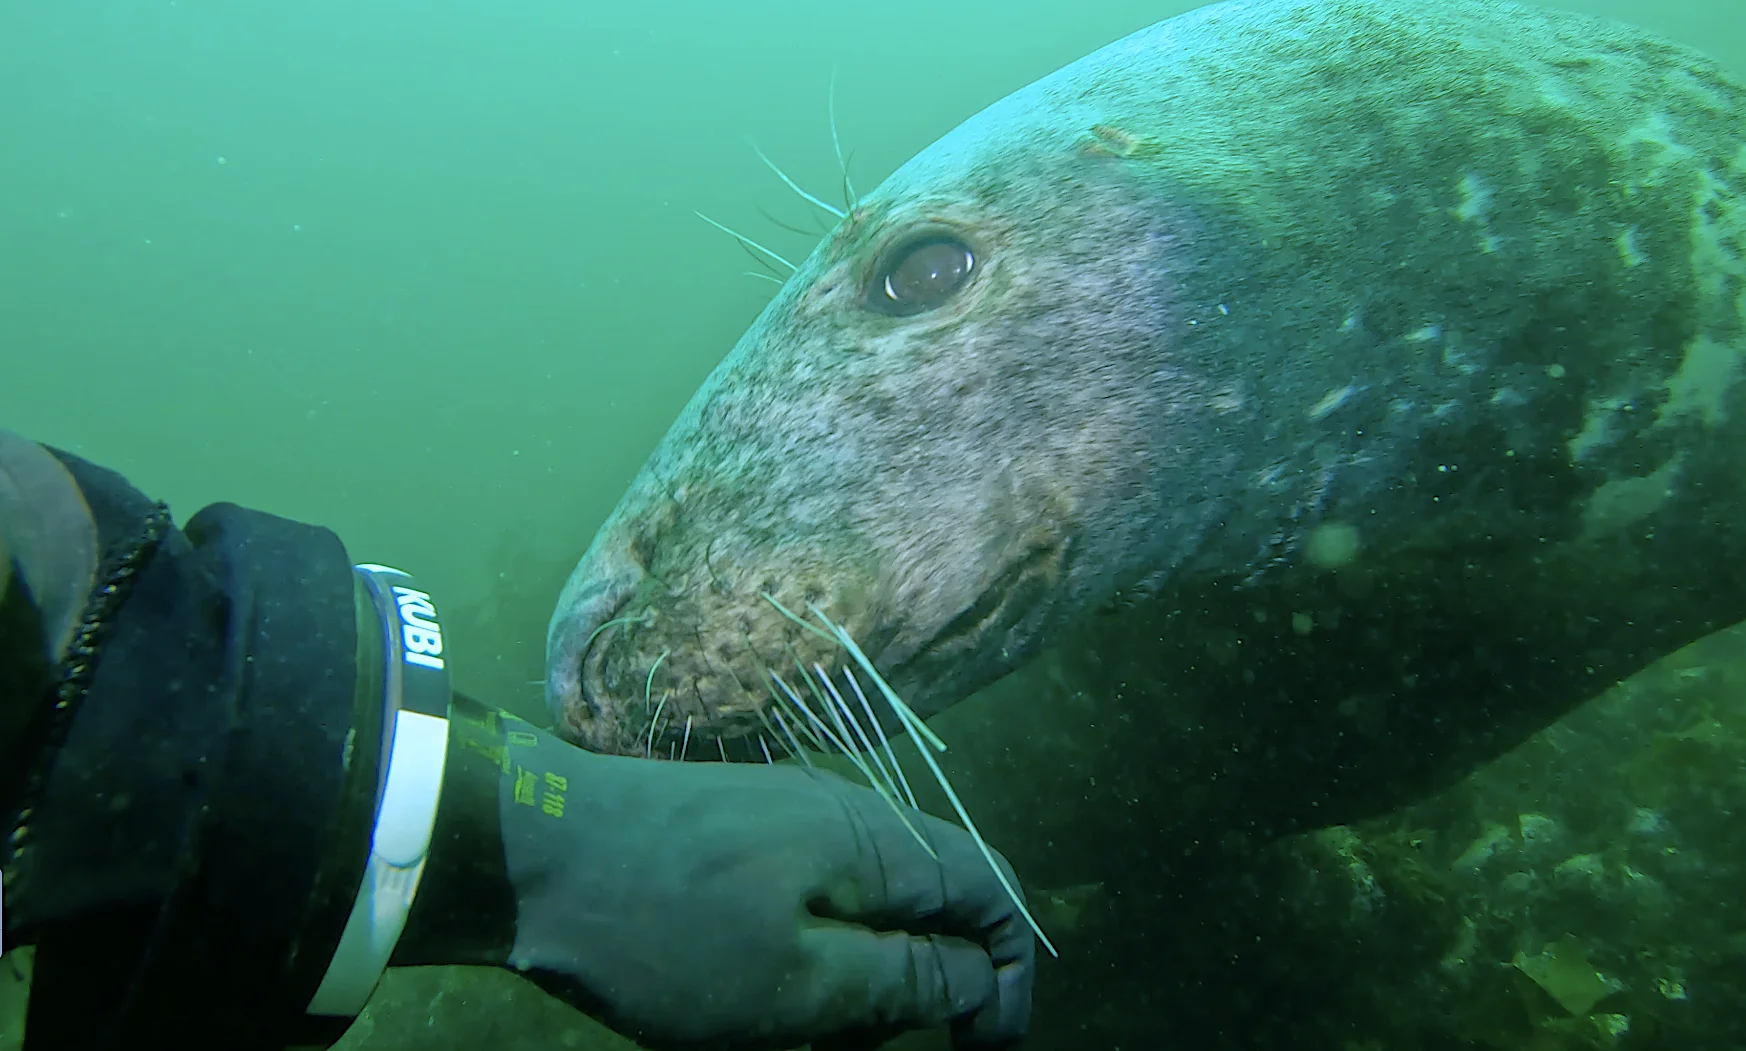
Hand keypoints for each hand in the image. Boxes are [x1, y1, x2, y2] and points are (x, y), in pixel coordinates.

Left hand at [486, 709, 1033, 1049]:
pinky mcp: (742, 834)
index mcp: (877, 843)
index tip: (981, 1049)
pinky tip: (762, 998)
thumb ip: (904, 981)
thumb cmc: (666, 929)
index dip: (1011, 976)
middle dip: (931, 984)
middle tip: (869, 1048)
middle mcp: (848, 814)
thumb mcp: (796, 987)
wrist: (526, 851)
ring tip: (805, 1034)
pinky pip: (814, 896)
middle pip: (937, 899)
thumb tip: (983, 977)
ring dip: (865, 978)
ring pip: (870, 905)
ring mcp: (790, 817)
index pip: (992, 894)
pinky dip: (814, 955)